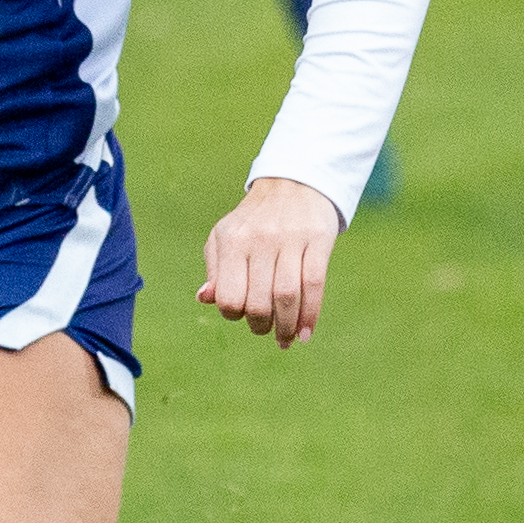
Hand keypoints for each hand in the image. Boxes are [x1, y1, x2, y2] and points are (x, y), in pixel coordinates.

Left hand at [199, 175, 342, 346]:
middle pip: (258, 301)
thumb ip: (215, 270)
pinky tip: (305, 332)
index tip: (241, 316)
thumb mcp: (225, 237)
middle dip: (261, 326)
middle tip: (265, 329)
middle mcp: (260, 239)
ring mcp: (291, 239)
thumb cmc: (253, 221)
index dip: (232, 314)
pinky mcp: (318, 239)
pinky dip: (310, 314)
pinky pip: (314, 284)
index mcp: (232, 241)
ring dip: (286, 327)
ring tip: (285, 339)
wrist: (293, 183)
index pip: (228, 296)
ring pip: (287, 296)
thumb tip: (205, 299)